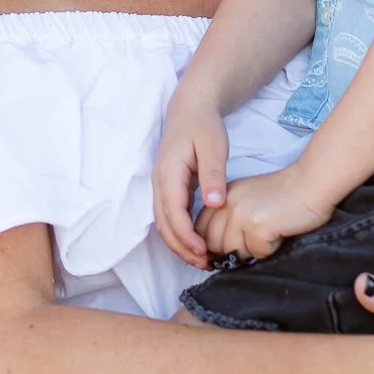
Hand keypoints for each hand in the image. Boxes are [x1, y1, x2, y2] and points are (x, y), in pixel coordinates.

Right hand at [153, 99, 229, 266]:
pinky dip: (179, 233)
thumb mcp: (213, 147)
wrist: (190, 110)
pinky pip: (168, 216)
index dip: (186, 236)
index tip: (203, 251)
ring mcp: (160, 186)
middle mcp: (159, 182)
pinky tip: (196, 242)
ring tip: (201, 259)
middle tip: (204, 264)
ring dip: (179, 244)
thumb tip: (214, 204)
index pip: (173, 212)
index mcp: (169, 172)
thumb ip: (213, 175)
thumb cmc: (203, 126)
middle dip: (181, 247)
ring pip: (163, 223)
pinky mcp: (167, 188)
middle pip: (163, 223)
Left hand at [199, 165, 333, 262]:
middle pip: (214, 244)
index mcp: (222, 197)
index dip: (210, 246)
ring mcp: (241, 215)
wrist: (312, 183)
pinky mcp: (257, 226)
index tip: (222, 255)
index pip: (201, 229)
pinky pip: (257, 253)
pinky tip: (280, 233)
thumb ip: (230, 218)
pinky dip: (269, 249)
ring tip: (269, 234)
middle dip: (232, 252)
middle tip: (253, 244)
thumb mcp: (248, 199)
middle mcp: (227, 204)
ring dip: (252, 251)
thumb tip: (217, 251)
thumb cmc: (285, 195)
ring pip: (234, 252)